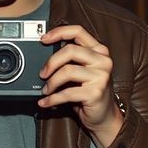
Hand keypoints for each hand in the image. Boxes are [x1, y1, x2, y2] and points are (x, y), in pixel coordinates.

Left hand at [38, 25, 123, 147]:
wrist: (104, 116)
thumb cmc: (89, 92)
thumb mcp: (82, 71)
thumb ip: (70, 60)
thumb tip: (45, 56)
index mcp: (99, 51)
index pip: (78, 31)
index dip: (59, 32)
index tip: (43, 39)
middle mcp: (102, 60)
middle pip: (70, 50)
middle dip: (51, 62)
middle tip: (43, 74)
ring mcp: (101, 76)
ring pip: (67, 71)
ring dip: (51, 82)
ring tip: (46, 90)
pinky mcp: (95, 93)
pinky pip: (67, 93)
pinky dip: (52, 99)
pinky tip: (46, 102)